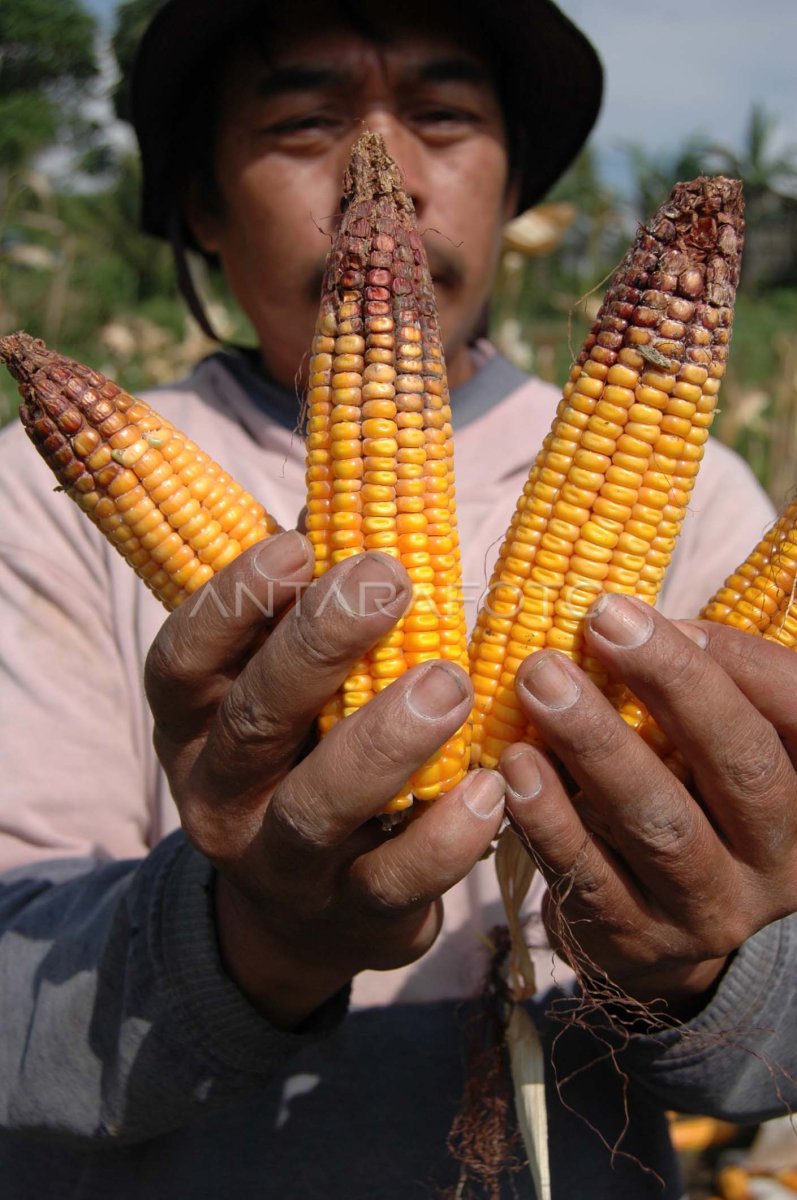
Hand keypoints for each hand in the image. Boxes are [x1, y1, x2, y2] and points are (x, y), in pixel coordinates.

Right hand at [145, 531, 504, 1027]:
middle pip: (253, 722)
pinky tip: (491, 787)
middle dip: (318, 647)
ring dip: (384, 740)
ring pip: (317, 808)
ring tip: (449, 682)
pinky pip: (394, 882)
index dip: (231, 601)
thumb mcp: (283, 685)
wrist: (301, 906)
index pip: (182, 660)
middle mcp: (220, 795)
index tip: (297, 545)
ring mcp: (281, 865)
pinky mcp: (351, 917)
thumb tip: (369, 470)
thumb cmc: (304, 751)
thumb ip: (306, 604)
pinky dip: (445, 837)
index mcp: (196, 723)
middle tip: (390, 581)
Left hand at [499, 594, 796, 1016]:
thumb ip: (702, 694)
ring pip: (662, 824)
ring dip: (596, 744)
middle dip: (673, 683)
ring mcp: (710, 907)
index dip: (743, 662)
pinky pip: (591, 878)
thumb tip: (635, 613)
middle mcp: (777, 857)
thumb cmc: (691, 808)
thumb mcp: (717, 755)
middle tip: (602, 620)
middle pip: (743, 766)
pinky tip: (512, 767)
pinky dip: (549, 818)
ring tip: (539, 680)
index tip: (669, 615)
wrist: (667, 943)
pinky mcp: (637, 942)